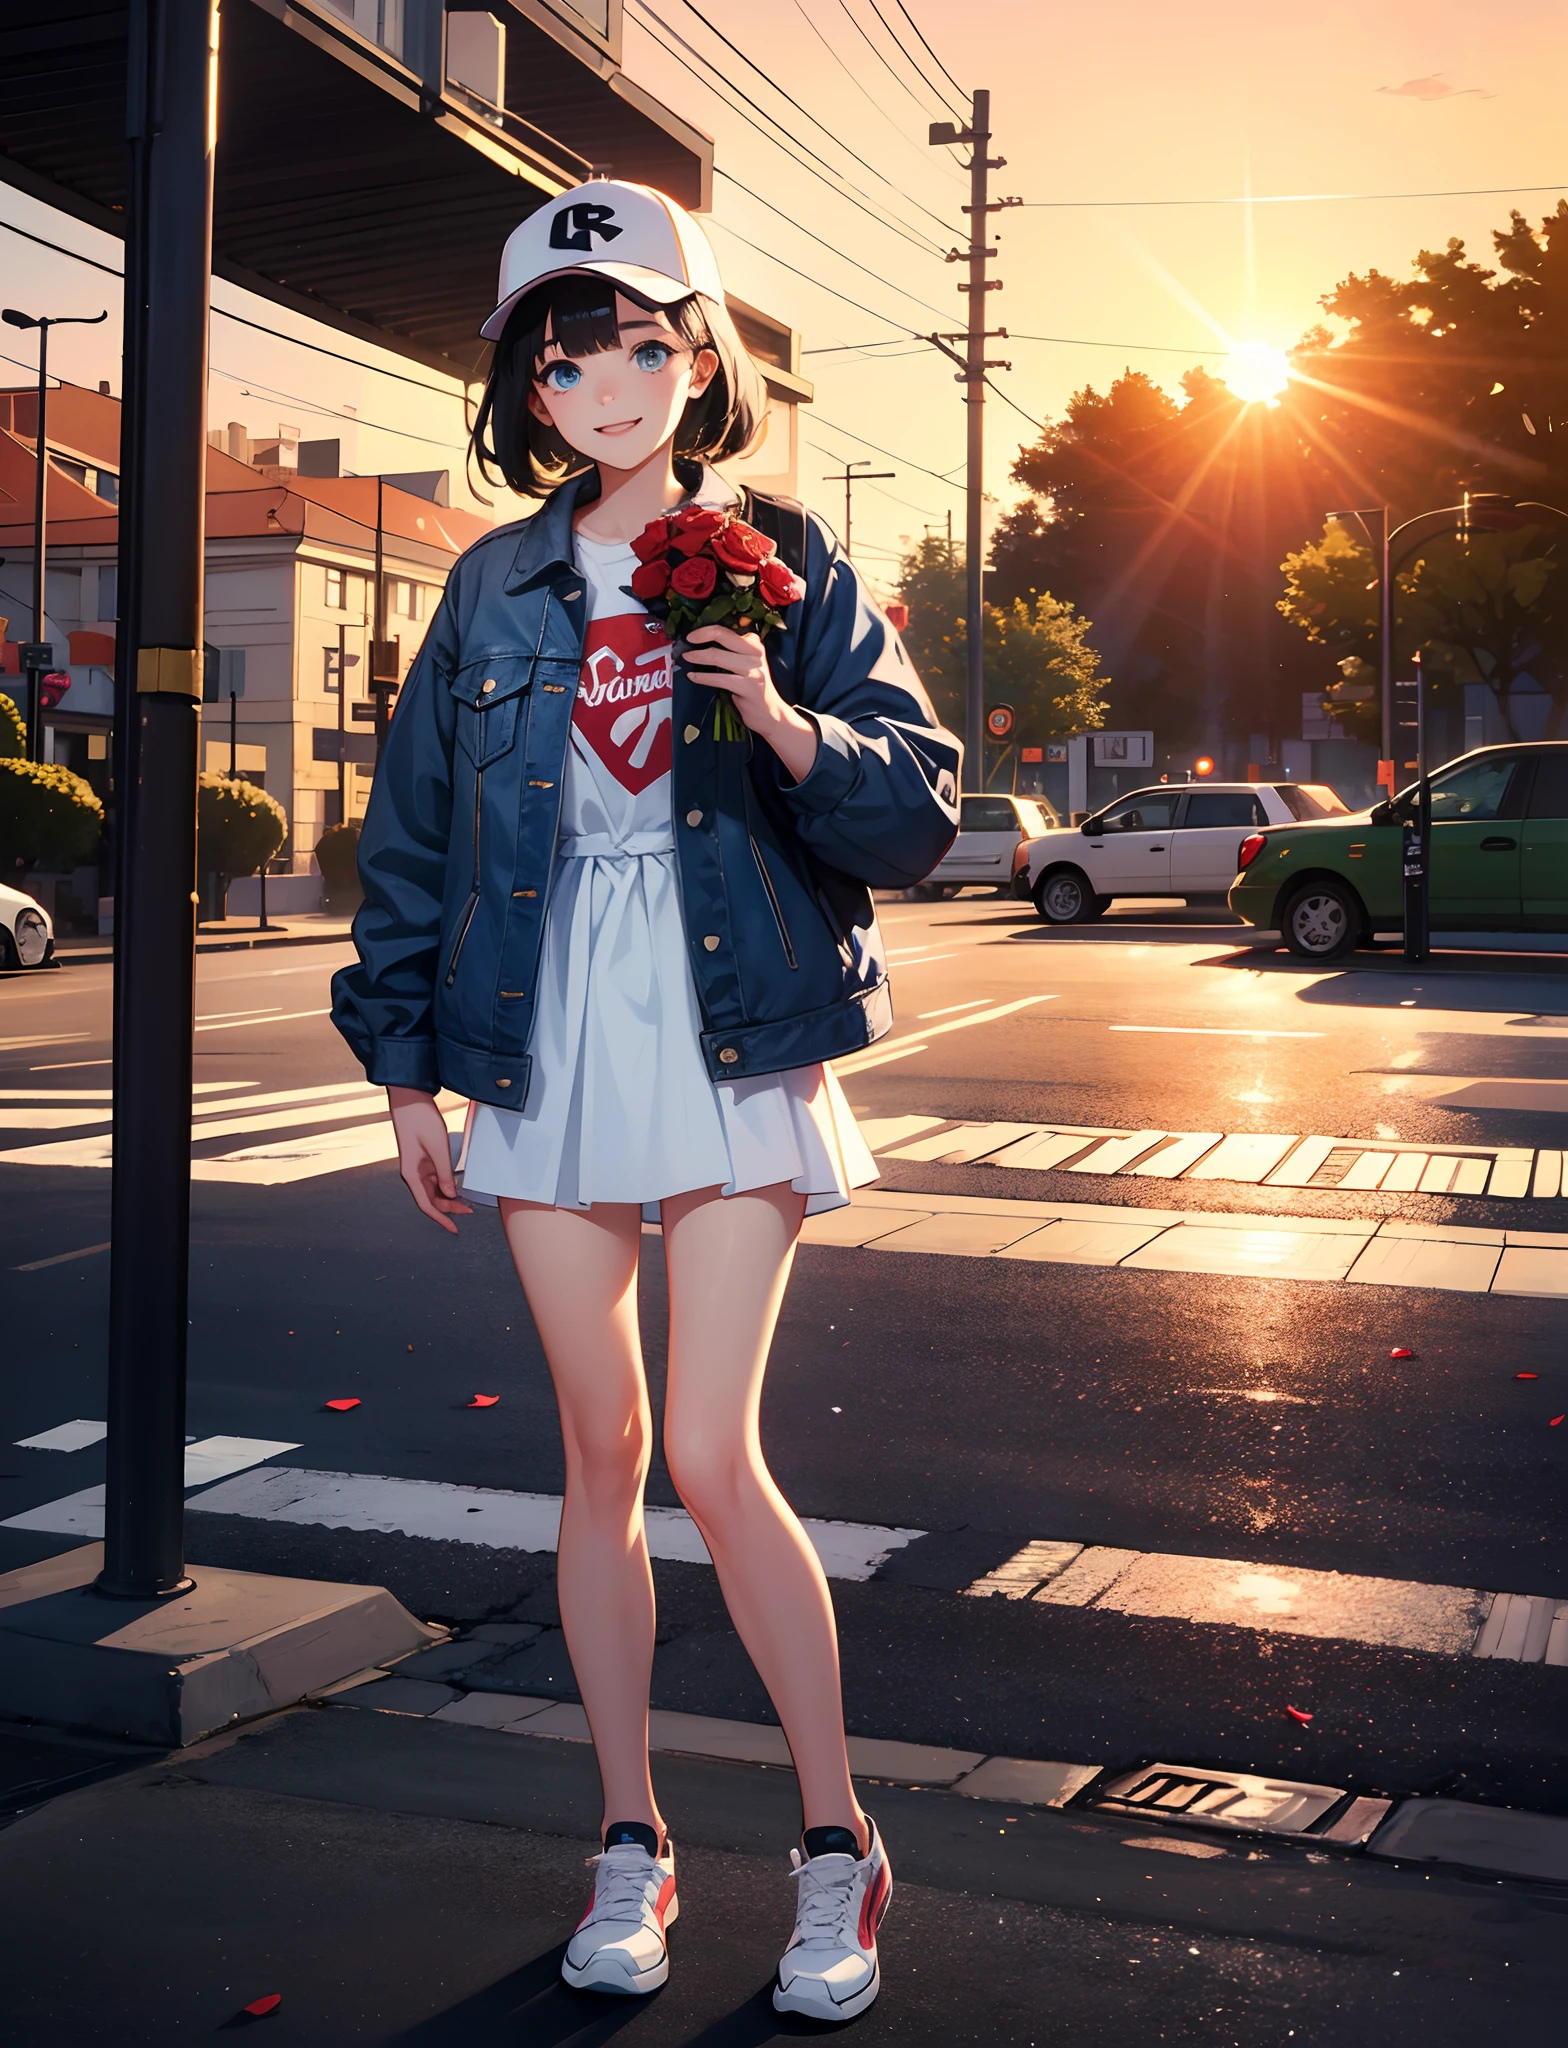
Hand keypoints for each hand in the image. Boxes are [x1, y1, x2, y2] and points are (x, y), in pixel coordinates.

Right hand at [387, 1085, 472, 1233]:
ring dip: (448, 1197)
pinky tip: (456, 1186)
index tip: (454, 1228)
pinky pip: (434, 1178)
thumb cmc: (420, 1120)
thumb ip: (444, 1173)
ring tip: (466, 1201)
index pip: (426, 1205)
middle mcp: (412, 1173)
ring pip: (433, 1190)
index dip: (441, 1218)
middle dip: (449, 1208)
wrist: (410, 1099)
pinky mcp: (422, 1159)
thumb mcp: (438, 1148)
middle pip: (431, 1199)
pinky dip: (446, 1184)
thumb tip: (451, 1194)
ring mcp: (417, 1167)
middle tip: (468, 1211)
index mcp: (411, 1174)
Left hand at [683, 623, 817, 782]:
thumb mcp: (747, 665)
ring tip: (686, 658)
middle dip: (701, 635)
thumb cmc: (754, 689)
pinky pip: (720, 679)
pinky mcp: (748, 687)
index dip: (707, 630)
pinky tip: (693, 676)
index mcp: (755, 645)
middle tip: (688, 640)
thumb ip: (733, 653)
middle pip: (724, 635)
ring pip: (718, 657)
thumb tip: (704, 644)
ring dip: (698, 657)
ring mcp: (753, 670)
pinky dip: (703, 677)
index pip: (728, 630)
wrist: (770, 713)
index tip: (694, 634)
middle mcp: (755, 654)